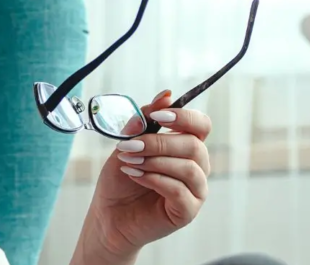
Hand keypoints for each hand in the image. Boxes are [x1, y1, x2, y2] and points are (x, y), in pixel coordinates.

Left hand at [79, 90, 211, 260]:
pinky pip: (180, 191)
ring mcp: (196, 190)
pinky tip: (137, 177)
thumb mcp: (128, 142)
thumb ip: (145, 120)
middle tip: (130, 146)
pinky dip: (156, 180)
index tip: (156, 117)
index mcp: (186, 146)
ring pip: (189, 168)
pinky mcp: (188, 211)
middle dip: (158, 142)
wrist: (108, 214)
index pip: (201, 125)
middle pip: (193, 145)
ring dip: (156, 161)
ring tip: (131, 163)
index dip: (184, 117)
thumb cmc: (121, 178)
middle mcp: (197, 167)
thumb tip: (165, 96)